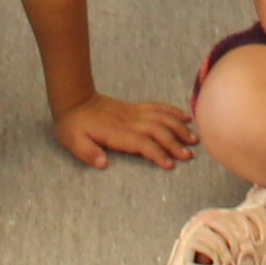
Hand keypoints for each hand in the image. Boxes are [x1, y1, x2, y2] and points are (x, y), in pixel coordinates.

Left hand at [54, 91, 198, 169]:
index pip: (142, 143)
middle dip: (174, 142)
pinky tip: (184, 116)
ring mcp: (133, 112)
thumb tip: (103, 163)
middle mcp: (129, 121)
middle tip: (189, 155)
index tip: (170, 164)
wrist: (73, 101)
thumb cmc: (73, 126)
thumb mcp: (73, 142)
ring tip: (193, 138)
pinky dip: (172, 111)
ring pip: (161, 117)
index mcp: (116, 132)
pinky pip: (157, 107)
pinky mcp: (134, 108)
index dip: (157, 153)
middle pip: (157, 130)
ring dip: (178, 127)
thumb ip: (88, 153)